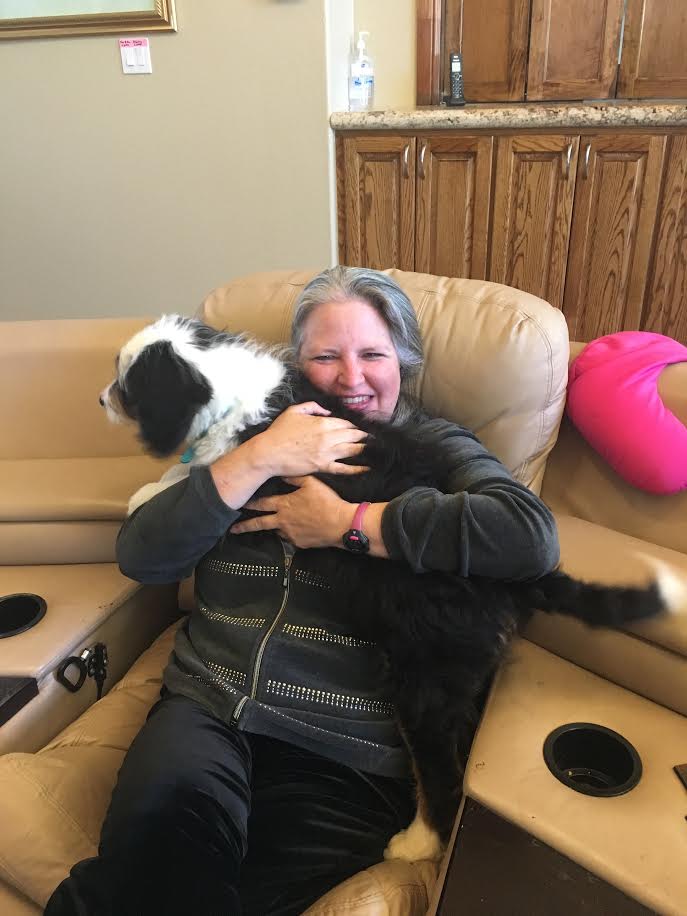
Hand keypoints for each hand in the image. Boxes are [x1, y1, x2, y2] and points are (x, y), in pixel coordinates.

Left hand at [230, 475, 351, 548]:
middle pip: (259, 524)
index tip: (240, 505)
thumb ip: (295, 478)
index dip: (250, 504)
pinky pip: (290, 538)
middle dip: (244, 526)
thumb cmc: (326, 501)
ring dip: (273, 528)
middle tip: (233, 529)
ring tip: (271, 527)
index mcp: (284, 504)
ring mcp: (290, 534)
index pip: (261, 504)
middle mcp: (283, 521)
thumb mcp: (311, 483)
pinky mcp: (299, 543)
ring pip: (276, 531)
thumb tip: (283, 473)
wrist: (340, 524)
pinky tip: (295, 531)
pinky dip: (289, 534)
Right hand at [249, 403, 367, 477]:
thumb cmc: (279, 432)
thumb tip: (326, 411)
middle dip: (364, 436)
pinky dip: (356, 469)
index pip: (346, 423)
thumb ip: (313, 407)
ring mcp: (326, 453)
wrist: (268, 453)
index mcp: (322, 423)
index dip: (355, 425)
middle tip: (372, 438)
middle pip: (353, 435)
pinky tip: (366, 468)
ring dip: (364, 449)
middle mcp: (328, 437)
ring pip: (352, 450)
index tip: (359, 428)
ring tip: (372, 449)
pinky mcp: (322, 467)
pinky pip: (343, 468)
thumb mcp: (294, 411)